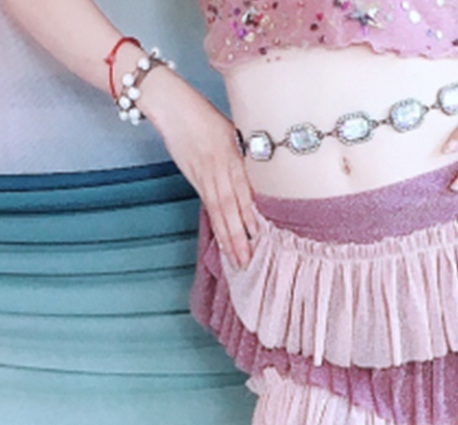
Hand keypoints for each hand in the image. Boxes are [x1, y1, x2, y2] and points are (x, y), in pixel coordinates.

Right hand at [138, 68, 259, 269]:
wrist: (172, 105)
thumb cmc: (203, 115)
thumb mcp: (231, 131)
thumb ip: (245, 157)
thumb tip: (260, 180)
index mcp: (233, 155)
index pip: (244, 192)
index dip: (250, 216)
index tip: (261, 238)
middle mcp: (220, 167)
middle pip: (231, 207)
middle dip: (240, 236)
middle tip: (248, 261)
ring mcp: (205, 174)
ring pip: (219, 211)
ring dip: (228, 237)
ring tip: (237, 259)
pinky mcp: (194, 178)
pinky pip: (208, 205)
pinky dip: (216, 224)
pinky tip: (222, 240)